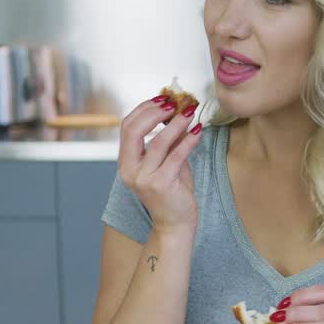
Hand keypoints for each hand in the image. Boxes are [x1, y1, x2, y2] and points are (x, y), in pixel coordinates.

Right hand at [116, 93, 202, 234]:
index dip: (144, 109)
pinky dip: (188, 140)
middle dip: (154, 112)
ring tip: (189, 112)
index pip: (127, 127)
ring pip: (157, 142)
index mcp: (125, 162)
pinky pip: (176, 156)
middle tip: (174, 103)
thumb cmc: (171, 192)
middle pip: (133, 130)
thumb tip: (178, 112)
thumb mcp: (166, 162)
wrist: (174, 224)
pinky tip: (198, 131)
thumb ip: (168, 141)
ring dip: (175, 123)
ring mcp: (144, 178)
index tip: (163, 99)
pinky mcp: (161, 184)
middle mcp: (129, 170)